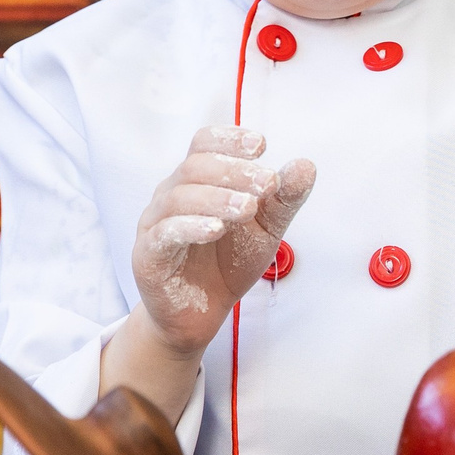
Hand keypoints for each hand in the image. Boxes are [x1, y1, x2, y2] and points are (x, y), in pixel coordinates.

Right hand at [129, 126, 315, 357]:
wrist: (200, 315)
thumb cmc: (228, 263)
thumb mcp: (265, 229)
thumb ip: (283, 199)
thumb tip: (306, 165)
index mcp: (197, 181)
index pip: (204, 144)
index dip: (229, 138)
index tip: (261, 145)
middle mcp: (171, 195)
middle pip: (195, 166)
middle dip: (234, 170)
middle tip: (267, 182)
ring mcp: (155, 224)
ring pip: (180, 197)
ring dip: (218, 198)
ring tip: (248, 208)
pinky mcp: (147, 256)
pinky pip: (164, 233)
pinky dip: (191, 227)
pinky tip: (216, 229)